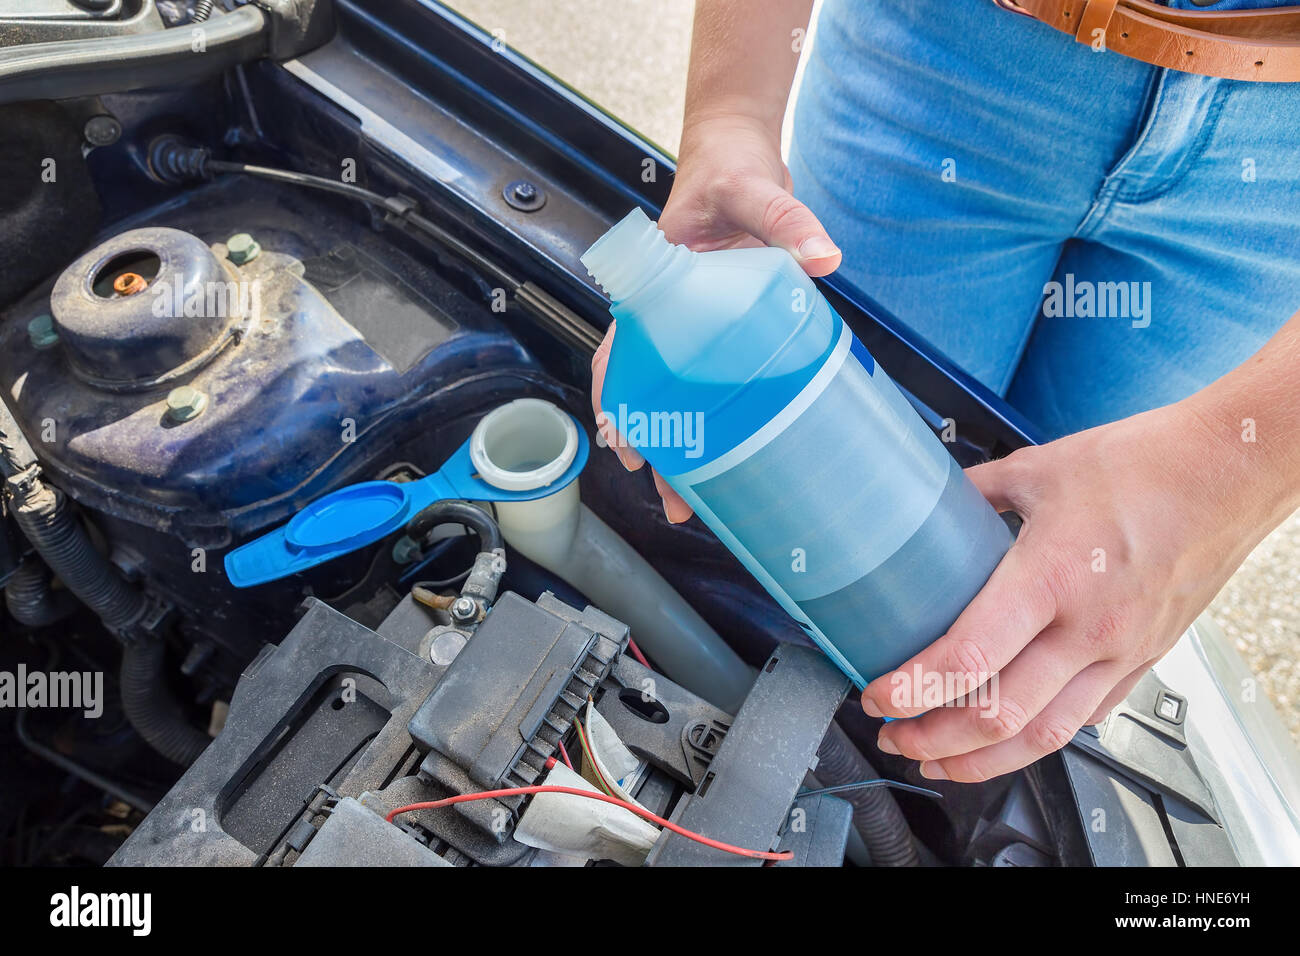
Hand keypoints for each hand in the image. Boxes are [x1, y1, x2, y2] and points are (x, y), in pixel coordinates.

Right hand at [591, 114, 840, 520]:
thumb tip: (825, 255)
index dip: (617, 402)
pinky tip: (732, 450)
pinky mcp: (721, 329)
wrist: (736, 153)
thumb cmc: (728, 170)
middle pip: (648, 392)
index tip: (624, 444)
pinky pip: (709, 379)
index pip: (620, 354)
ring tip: (699, 499)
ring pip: (676, 395)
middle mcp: (667, 316)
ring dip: (683, 445)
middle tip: (676, 502)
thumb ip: (788, 219)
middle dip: (657, 449)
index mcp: (655, 290)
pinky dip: (714, 417)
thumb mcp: (754, 189)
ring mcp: (692, 327)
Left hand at [867, 400, 1279, 781]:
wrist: (1227, 472)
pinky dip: (1039, 739)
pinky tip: (1008, 740)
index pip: (968, 658)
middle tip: (894, 735)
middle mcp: (1088, 627)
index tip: (877, 696)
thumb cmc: (1143, 465)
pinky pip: (1085, 718)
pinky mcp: (1144, 660)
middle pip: (999, 715)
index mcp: (1051, 577)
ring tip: (939, 761)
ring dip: (982, 760)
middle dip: (933, 739)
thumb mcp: (1037, 469)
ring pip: (1045, 736)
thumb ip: (974, 494)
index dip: (912, 690)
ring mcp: (1120, 651)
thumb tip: (930, 504)